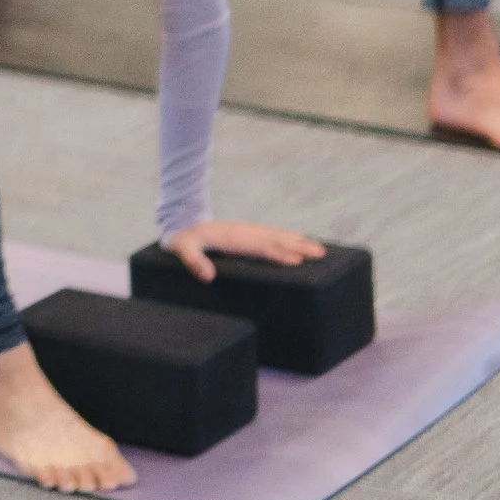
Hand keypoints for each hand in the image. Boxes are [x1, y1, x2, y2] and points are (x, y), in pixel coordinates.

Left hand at [162, 220, 327, 282]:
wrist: (178, 222)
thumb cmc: (180, 240)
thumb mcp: (181, 249)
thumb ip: (192, 261)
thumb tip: (207, 277)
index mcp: (230, 238)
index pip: (258, 247)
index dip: (277, 254)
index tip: (298, 261)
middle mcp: (243, 232)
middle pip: (274, 239)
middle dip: (298, 246)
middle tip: (321, 254)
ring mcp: (246, 231)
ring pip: (276, 235)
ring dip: (298, 241)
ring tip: (320, 249)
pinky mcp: (246, 233)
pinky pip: (270, 234)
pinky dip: (287, 237)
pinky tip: (299, 240)